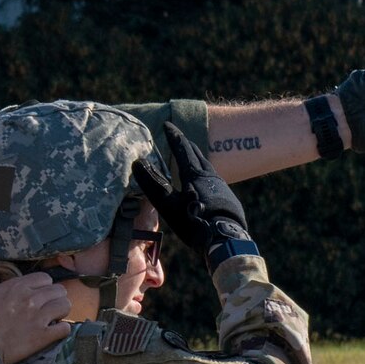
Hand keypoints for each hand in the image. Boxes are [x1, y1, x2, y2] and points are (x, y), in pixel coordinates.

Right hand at [0, 272, 71, 363]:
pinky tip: (53, 333)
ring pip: (66, 305)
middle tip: (48, 309)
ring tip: (53, 320)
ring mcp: (39, 317)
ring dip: (61, 312)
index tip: (39, 296)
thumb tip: (15, 291)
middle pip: (59, 290)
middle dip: (55, 298)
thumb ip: (6, 290)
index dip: (44, 287)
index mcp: (18, 286)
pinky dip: (61, 330)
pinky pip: (65, 328)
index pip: (45, 278)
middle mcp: (32, 298)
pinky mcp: (42, 336)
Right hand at [135, 124, 250, 255]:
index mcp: (194, 174)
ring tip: (189, 155)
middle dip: (185, 144)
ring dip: (195, 157)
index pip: (182, 149)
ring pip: (206, 165)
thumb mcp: (169, 205)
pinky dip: (203, 171)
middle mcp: (209, 175)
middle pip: (196, 154)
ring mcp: (221, 185)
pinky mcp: (227, 196)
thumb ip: (153, 184)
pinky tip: (202, 180)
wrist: (226, 238)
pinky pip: (212, 176)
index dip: (174, 136)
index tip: (167, 125)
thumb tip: (137, 163)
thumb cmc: (194, 222)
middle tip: (177, 137)